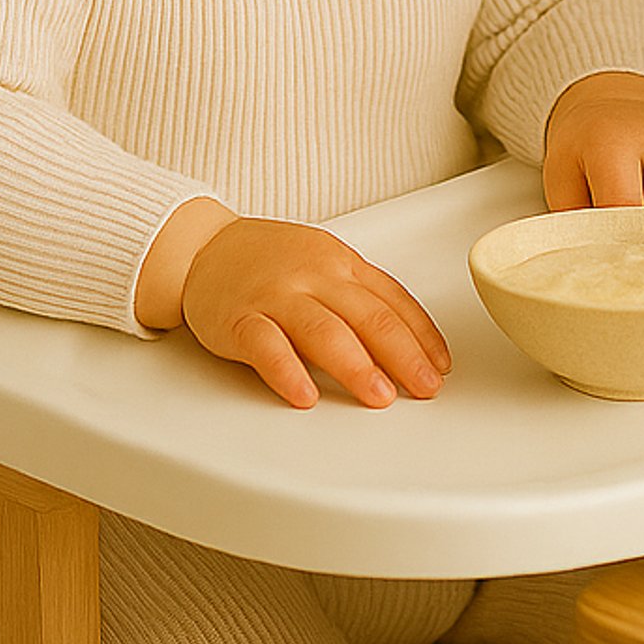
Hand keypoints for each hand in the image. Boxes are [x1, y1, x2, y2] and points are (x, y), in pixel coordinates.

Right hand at [174, 212, 450, 410]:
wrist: (204, 247)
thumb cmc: (271, 262)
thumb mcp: (325, 264)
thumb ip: (362, 297)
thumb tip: (411, 343)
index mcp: (341, 264)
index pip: (391, 299)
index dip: (421, 334)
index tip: (440, 367)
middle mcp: (314, 277)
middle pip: (366, 316)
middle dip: (402, 354)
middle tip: (423, 387)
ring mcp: (276, 297)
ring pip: (322, 330)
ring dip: (356, 366)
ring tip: (379, 396)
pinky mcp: (238, 319)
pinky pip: (265, 346)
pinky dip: (287, 371)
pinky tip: (305, 395)